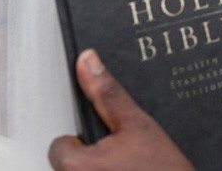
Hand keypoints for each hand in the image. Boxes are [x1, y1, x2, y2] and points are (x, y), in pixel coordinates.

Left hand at [49, 49, 193, 170]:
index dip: (83, 139)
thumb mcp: (136, 123)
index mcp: (76, 165)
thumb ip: (107, 93)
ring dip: (100, 168)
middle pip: (69, 163)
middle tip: (121, 157)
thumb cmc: (162, 168)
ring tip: (128, 167)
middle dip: (92, 157)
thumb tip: (88, 61)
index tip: (105, 141)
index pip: (59, 146)